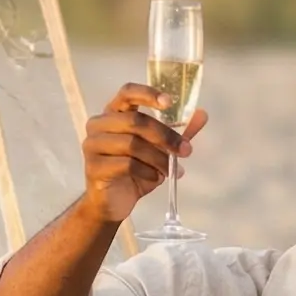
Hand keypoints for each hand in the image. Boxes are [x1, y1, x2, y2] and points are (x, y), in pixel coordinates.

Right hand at [81, 84, 208, 225]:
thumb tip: (202, 114)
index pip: (127, 93)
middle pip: (136, 121)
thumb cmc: (134, 171)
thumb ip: (177, 132)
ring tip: (170, 170)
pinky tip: (155, 178)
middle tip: (185, 150)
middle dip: (166, 136)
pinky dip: (147, 172)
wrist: (112, 203)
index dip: (148, 94)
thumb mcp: (159, 150)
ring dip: (158, 158)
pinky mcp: (94, 167)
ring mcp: (93, 145)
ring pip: (133, 144)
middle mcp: (99, 124)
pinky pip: (127, 164)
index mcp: (113, 113)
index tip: (169, 102)